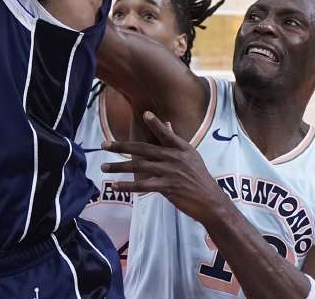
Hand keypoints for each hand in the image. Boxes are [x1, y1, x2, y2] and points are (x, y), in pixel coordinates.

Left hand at [101, 111, 231, 224]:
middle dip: (121, 146)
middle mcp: (174, 157)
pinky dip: (128, 186)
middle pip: (143, 149)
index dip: (155, 124)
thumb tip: (167, 123)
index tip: (145, 114)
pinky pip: (143, 185)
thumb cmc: (198, 177)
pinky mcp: (167, 187)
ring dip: (119, 167)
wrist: (210, 201)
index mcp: (181, 148)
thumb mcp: (190, 156)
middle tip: (104, 145)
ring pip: (139, 167)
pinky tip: (116, 186)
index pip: (166, 134)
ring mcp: (170, 172)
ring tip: (103, 168)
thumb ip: (175, 140)